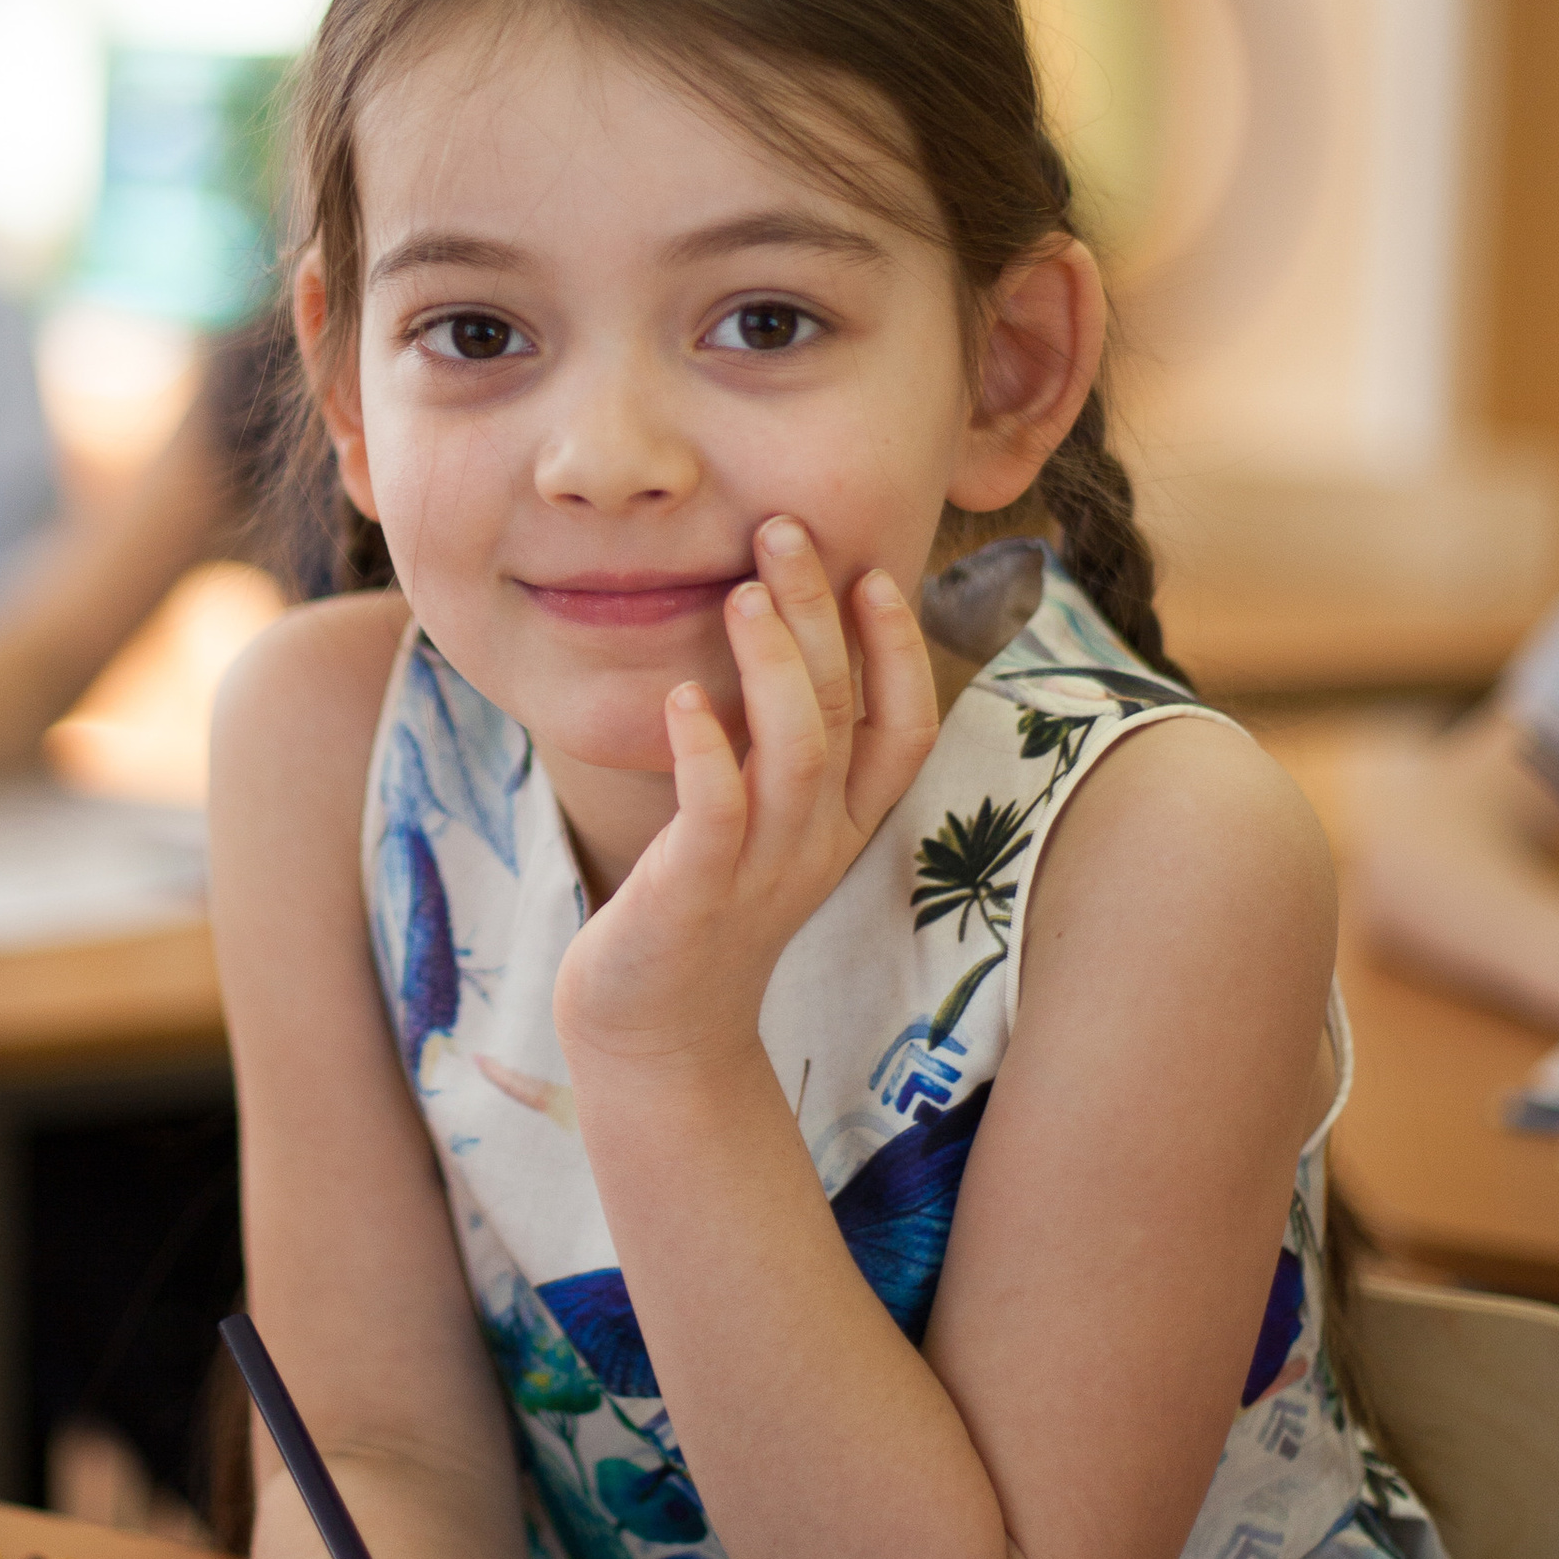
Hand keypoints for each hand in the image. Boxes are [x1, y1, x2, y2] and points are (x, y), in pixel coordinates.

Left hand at [552, 518, 937, 1071]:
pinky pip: (716, 817)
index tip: (875, 570)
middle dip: (821, 616)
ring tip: (741, 593)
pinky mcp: (693, 898)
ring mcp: (759, 873)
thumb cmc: (701, 903)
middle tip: (784, 529)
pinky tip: (681, 698)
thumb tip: (777, 634)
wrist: (654, 1029)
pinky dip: (705, 752)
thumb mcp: (762, 821)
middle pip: (844, 716)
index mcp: (841, 824)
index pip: (904, 731)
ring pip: (795, 757)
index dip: (902, 651)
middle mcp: (815, 845)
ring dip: (772, 667)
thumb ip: (781, 744)